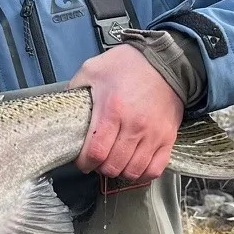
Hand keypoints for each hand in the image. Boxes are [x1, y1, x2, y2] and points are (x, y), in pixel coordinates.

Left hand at [66, 43, 182, 183]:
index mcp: (112, 109)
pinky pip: (155, 169)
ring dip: (120, 171)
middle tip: (97, 159)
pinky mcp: (168, 137)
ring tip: (114, 161)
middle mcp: (134, 125)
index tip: (82, 161)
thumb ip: (75, 89)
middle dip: (100, 167)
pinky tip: (134, 165)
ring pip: (133, 171)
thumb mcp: (93, 69)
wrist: (164, 60)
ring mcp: (153, 133)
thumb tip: (65, 109)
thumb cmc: (127, 65)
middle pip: (113, 166)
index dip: (85, 163)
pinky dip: (142, 173)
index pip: (95, 152)